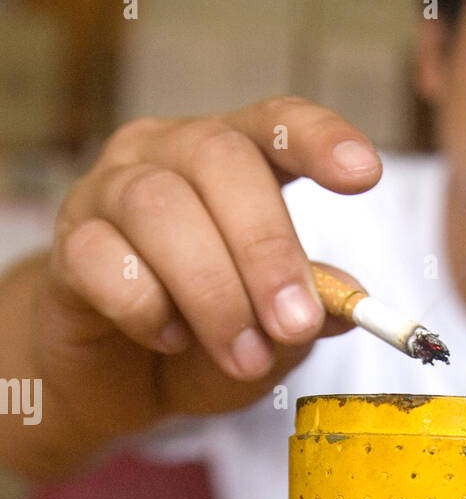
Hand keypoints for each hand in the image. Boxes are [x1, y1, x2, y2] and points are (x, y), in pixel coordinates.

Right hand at [32, 97, 381, 442]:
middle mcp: (166, 155)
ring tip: (244, 355)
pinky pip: (104, 261)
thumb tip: (347, 301)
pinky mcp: (69, 246)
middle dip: (266, 246)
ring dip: (213, 291)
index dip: (317, 138)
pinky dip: (147, 308)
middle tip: (294, 322)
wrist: (118, 376)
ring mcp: (109, 193)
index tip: (364, 173)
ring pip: (160, 208)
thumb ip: (309, 310)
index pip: (274, 122)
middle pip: (218, 158)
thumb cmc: (205, 337)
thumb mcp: (272, 333)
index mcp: (231, 159)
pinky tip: (170, 338)